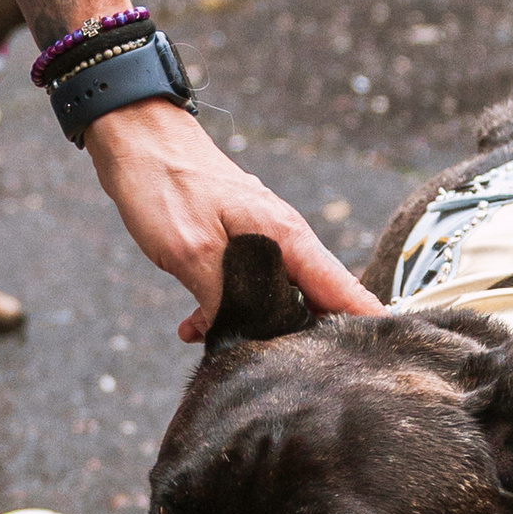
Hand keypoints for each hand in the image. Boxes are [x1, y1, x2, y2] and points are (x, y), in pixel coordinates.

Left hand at [87, 104, 379, 339]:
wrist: (134, 139)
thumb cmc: (164, 184)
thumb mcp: (192, 251)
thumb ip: (228, 297)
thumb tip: (249, 337)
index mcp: (287, 238)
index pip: (344, 290)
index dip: (367, 328)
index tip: (378, 363)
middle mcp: (284, 240)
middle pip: (315, 303)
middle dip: (301, 342)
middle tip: (277, 375)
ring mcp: (262, 241)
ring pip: (276, 298)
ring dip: (253, 326)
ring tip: (224, 354)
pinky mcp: (237, 243)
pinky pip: (245, 287)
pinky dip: (224, 310)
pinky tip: (194, 327)